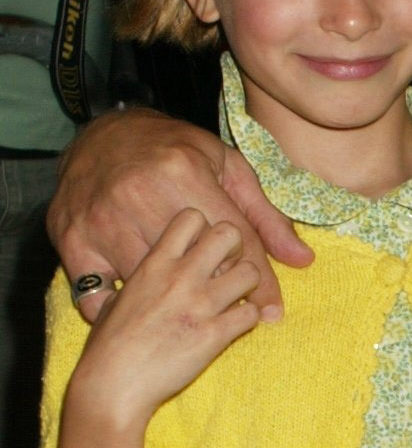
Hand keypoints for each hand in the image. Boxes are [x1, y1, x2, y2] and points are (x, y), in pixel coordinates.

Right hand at [48, 106, 312, 325]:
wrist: (99, 136)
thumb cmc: (173, 152)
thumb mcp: (226, 168)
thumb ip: (264, 216)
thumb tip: (302, 260)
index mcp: (183, 175)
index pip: (233, 243)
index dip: (259, 282)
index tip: (272, 311)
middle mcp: (139, 196)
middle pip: (193, 268)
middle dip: (217, 291)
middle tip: (228, 304)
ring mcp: (101, 221)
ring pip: (150, 285)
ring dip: (172, 302)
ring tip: (187, 305)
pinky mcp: (73, 240)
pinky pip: (98, 294)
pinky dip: (120, 307)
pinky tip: (139, 306)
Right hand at [56, 209, 261, 447]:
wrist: (112, 384)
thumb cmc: (107, 345)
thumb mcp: (115, 298)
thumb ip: (138, 277)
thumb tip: (143, 269)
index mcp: (153, 262)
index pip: (191, 218)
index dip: (206, 227)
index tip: (206, 245)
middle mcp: (180, 276)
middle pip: (228, 234)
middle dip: (237, 245)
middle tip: (230, 264)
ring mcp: (200, 304)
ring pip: (250, 271)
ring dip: (250, 283)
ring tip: (236, 296)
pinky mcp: (215, 334)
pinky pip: (252, 312)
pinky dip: (250, 318)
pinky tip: (234, 324)